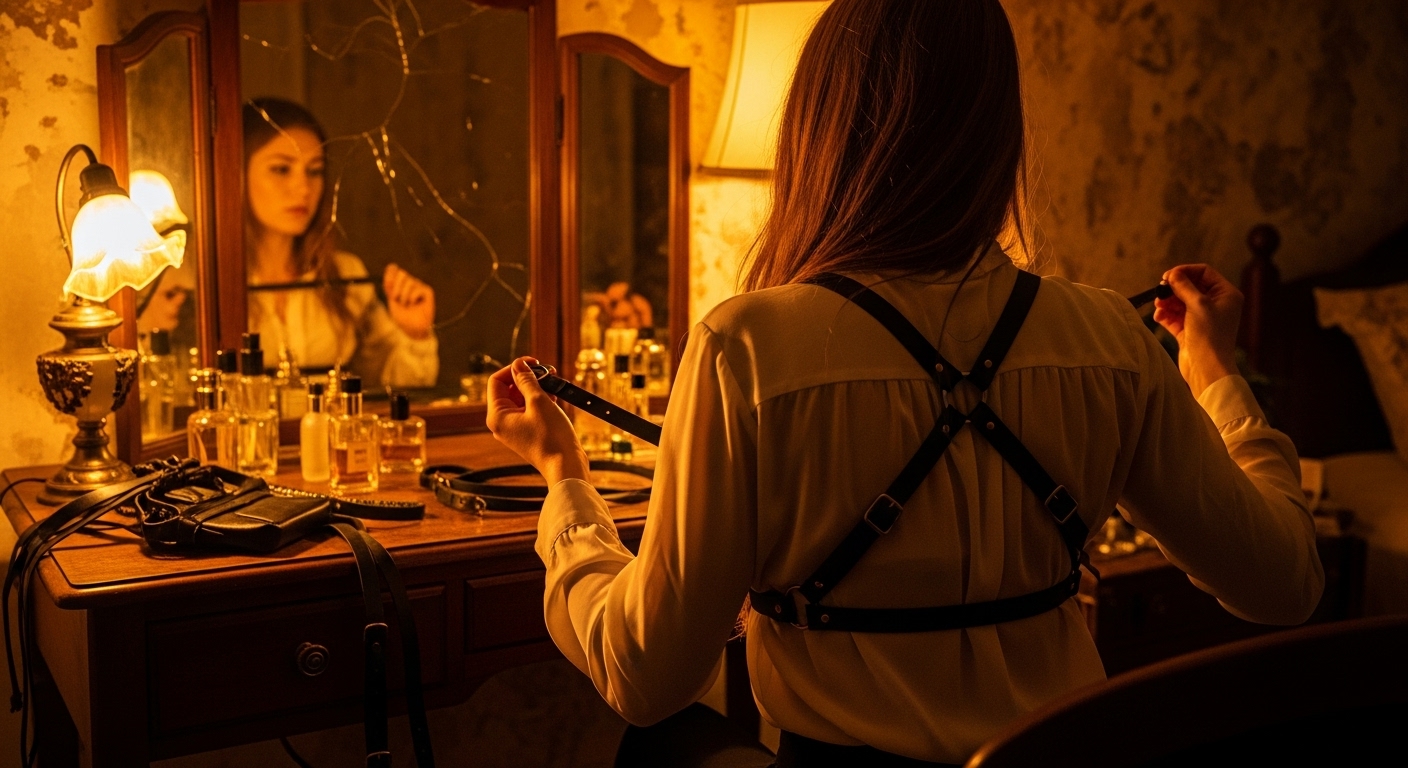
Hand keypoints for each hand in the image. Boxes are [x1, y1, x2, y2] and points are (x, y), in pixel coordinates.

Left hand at [383, 263, 435, 339]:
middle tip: (397, 299)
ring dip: (404, 296)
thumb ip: (390, 284)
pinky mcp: (427, 291)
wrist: (411, 328)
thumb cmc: (402, 316)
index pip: (394, 270)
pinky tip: (415, 304)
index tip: (389, 286)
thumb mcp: (392, 299)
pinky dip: (413, 298)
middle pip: (402, 273)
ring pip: (409, 282)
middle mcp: (410, 282)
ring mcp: (419, 286)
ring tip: (407, 304)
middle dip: (397, 288)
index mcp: (400, 283)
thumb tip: (392, 266)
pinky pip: (417, 289)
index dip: (390, 275)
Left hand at [486, 358, 589, 485]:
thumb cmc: (551, 437)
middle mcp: (501, 423)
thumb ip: (527, 380)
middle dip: (527, 378)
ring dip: (536, 388)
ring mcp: (513, 429)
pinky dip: (539, 401)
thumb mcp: (539, 401)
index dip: (515, 368)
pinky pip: (528, 410)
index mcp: (497, 416)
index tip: (534, 362)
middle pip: (508, 389)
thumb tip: (519, 365)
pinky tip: (554, 397)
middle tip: (547, 372)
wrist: (565, 466)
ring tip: (553, 384)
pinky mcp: (526, 433)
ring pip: (520, 399)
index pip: (497, 381)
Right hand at [1153, 264, 1243, 397]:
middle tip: (1160, 290)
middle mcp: (1215, 304)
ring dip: (1167, 301)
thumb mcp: (1198, 304)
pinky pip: (1174, 316)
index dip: (1185, 272)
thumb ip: (1184, 286)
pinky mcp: (1189, 330)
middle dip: (1174, 288)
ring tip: (1158, 306)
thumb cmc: (1209, 335)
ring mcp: (1202, 318)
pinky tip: (1158, 316)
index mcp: (1225, 295)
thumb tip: (1172, 274)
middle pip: (1190, 286)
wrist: (1207, 368)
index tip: (1168, 276)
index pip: (1204, 272)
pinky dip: (1165, 315)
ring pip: (1180, 301)